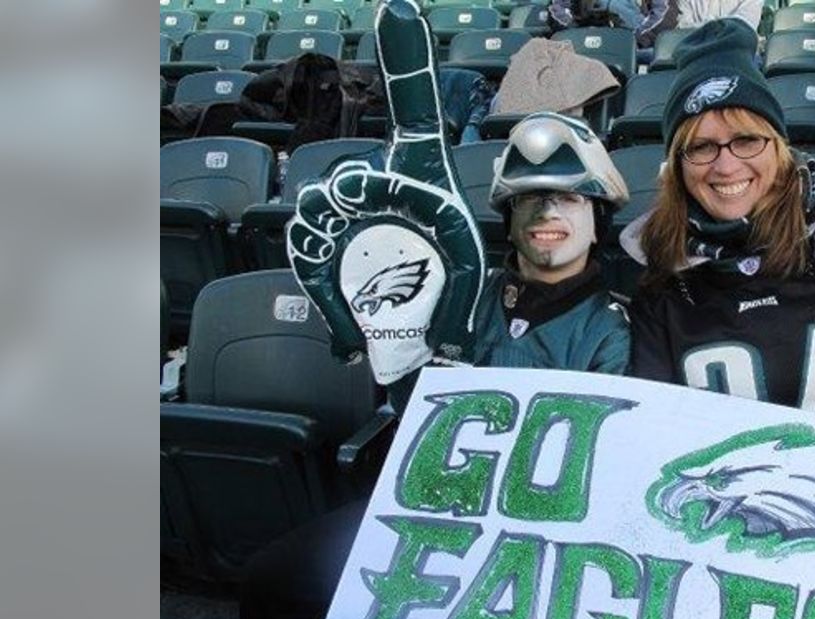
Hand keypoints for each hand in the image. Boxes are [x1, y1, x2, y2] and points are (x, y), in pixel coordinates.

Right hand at [287, 0, 485, 383]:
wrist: (416, 319)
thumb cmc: (444, 279)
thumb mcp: (466, 274)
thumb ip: (458, 299)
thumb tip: (446, 346)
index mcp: (421, 168)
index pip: (413, 106)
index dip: (406, 56)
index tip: (400, 3)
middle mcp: (373, 177)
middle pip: (354, 177)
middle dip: (367, 206)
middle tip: (381, 232)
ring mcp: (336, 207)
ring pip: (316, 208)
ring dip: (342, 250)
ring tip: (376, 290)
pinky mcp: (314, 243)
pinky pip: (306, 259)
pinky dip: (330, 306)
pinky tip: (351, 342)